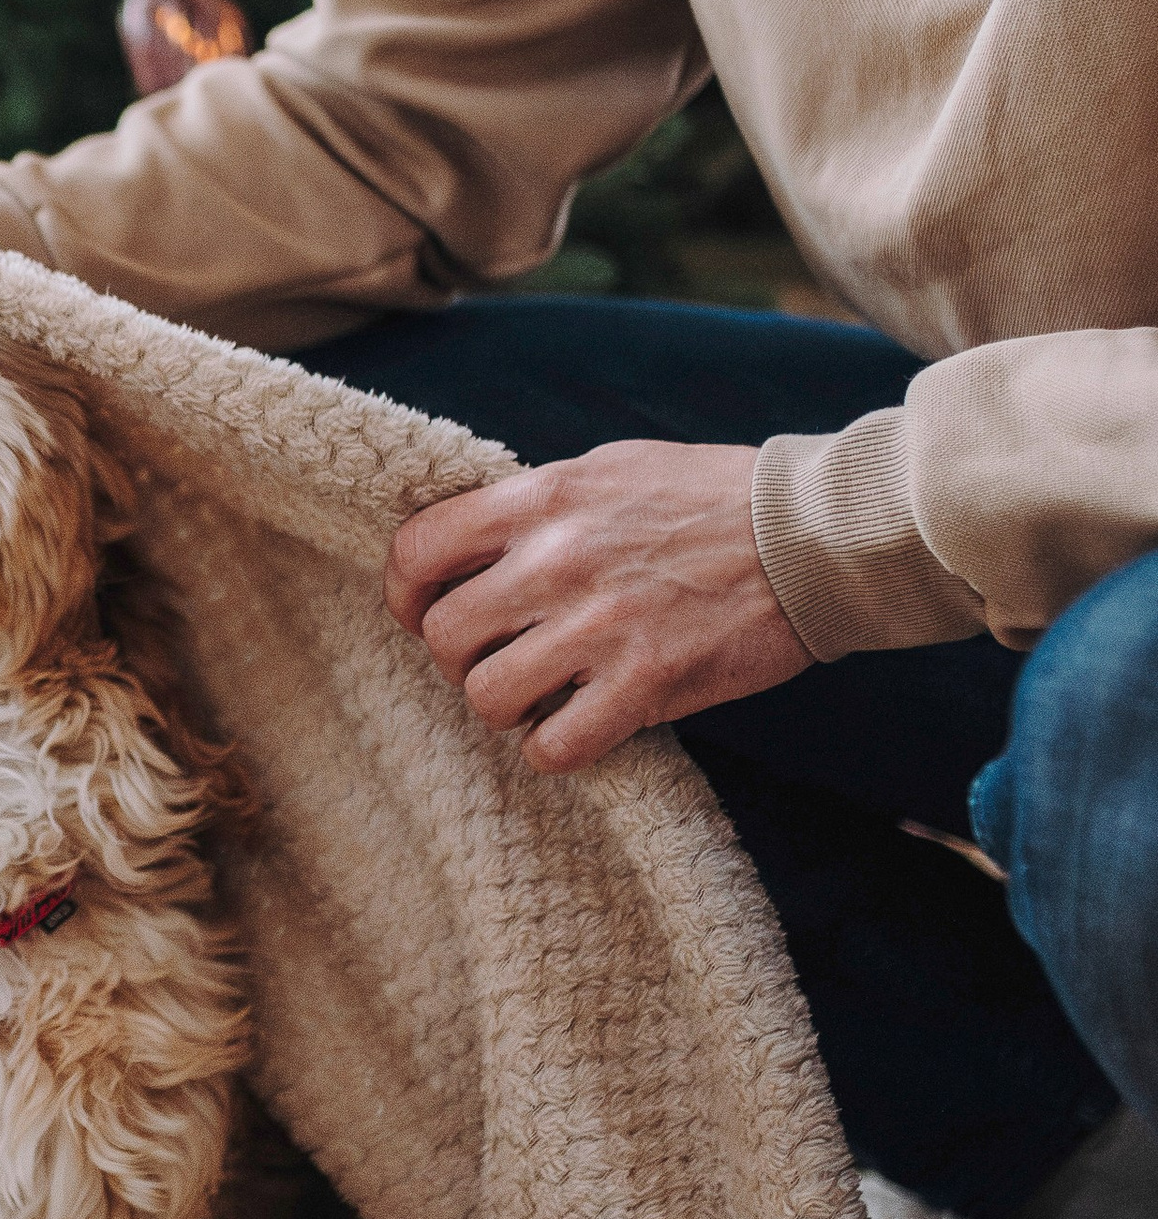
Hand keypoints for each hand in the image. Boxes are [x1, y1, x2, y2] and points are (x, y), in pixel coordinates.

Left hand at [383, 439, 809, 773]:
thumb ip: (539, 506)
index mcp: (543, 499)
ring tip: (541, 694)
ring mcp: (599, 626)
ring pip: (485, 697)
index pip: (419, 549)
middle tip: (497, 658)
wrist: (814, 533)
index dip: (405, 592)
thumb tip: (478, 544)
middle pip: (441, 635)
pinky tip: (581, 727)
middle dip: (458, 658)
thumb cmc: (714, 496)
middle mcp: (557, 561)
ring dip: (505, 706)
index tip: (422, 610)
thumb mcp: (610, 469)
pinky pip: (554, 746)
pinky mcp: (645, 684)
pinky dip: (555, 748)